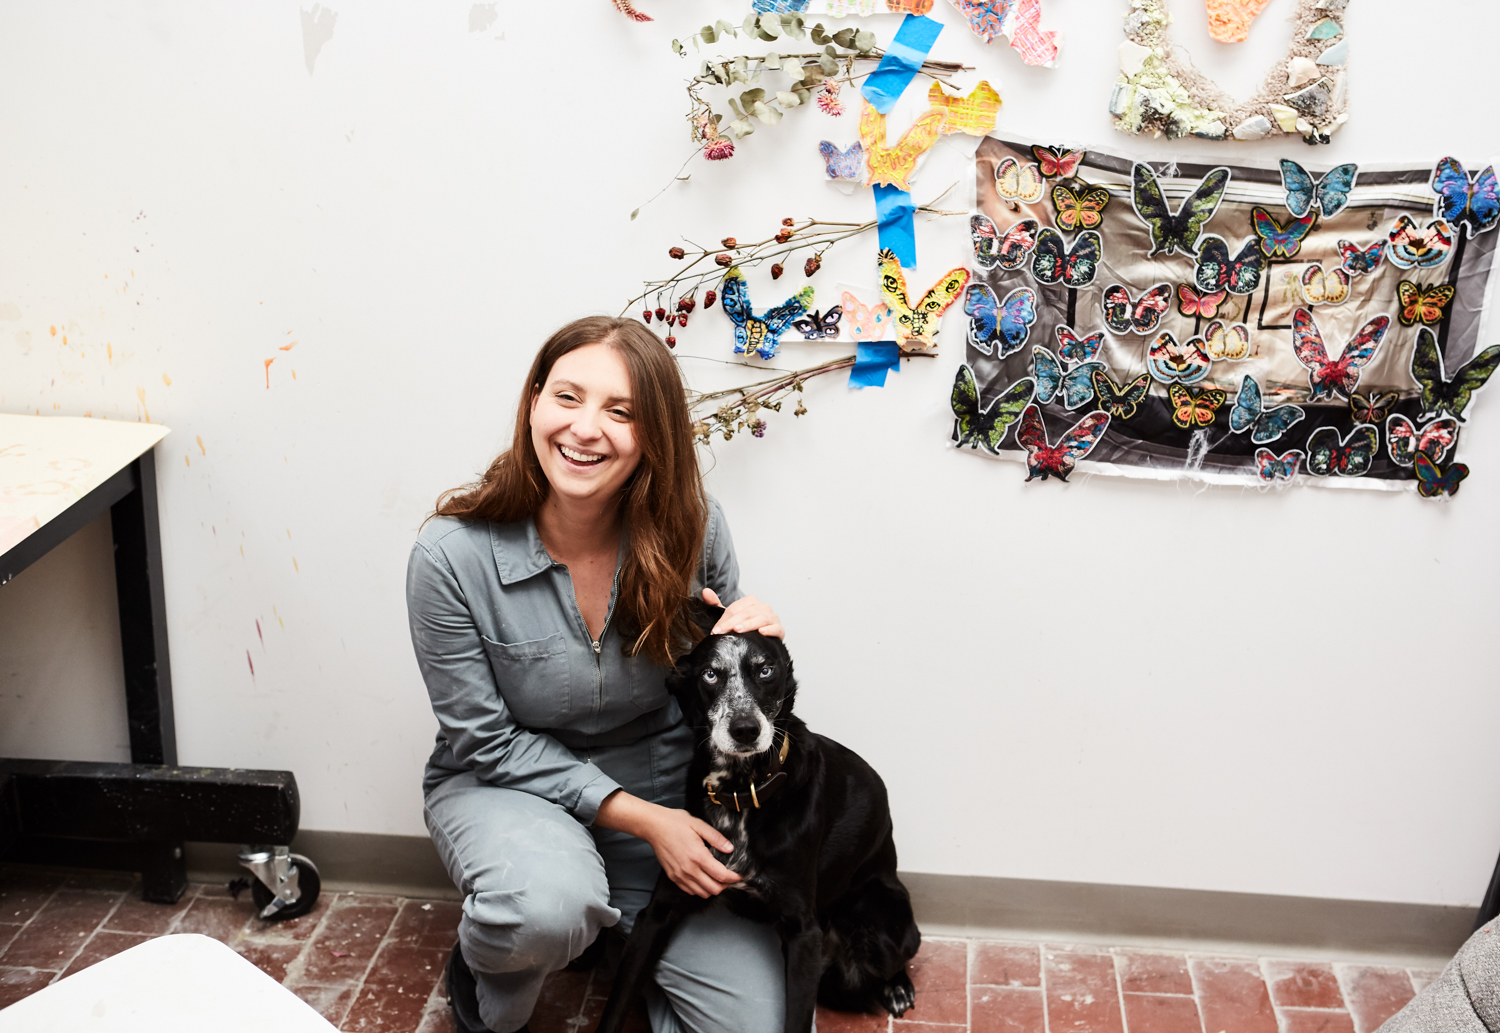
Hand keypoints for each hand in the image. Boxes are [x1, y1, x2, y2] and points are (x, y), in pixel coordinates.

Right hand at [594, 791, 740, 897]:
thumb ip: (716, 838)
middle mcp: (689, 870)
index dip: (734, 878)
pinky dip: (700, 888)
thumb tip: (730, 849)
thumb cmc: (675, 823)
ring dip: (713, 888)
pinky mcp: (673, 877)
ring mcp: (680, 876)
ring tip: (717, 877)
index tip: (740, 875)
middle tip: (729, 875)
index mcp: (698, 856)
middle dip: (725, 884)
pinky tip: (703, 877)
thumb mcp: (699, 825)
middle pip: (714, 889)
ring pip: (702, 893)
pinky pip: (690, 891)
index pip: (722, 876)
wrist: (653, 826)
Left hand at [702, 588, 783, 638]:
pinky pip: (777, 628)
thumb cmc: (742, 629)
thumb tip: (705, 591)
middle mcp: (763, 607)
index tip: (716, 630)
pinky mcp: (780, 630)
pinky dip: (770, 629)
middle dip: (733, 623)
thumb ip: (715, 604)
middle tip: (722, 632)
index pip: (737, 608)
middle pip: (748, 613)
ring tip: (738, 630)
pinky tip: (761, 632)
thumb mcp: (728, 617)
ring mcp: (773, 618)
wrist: (758, 643)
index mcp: (751, 602)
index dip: (725, 619)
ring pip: (762, 619)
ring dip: (749, 624)